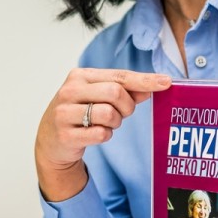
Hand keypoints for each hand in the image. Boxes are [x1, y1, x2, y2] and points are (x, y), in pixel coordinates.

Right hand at [35, 68, 170, 200]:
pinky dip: (105, 135)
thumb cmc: (79, 113)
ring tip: (105, 124)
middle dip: (127, 107)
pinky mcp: (66, 135)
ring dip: (115, 123)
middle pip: (115, 93)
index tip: (166, 83)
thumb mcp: (97, 97)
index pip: (119, 76)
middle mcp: (69, 91)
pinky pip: (101, 134)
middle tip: (122, 113)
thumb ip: (124, 91)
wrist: (50, 141)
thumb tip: (150, 88)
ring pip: (109, 114)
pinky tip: (95, 134)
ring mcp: (64, 113)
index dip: (144, 80)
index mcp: (79, 76)